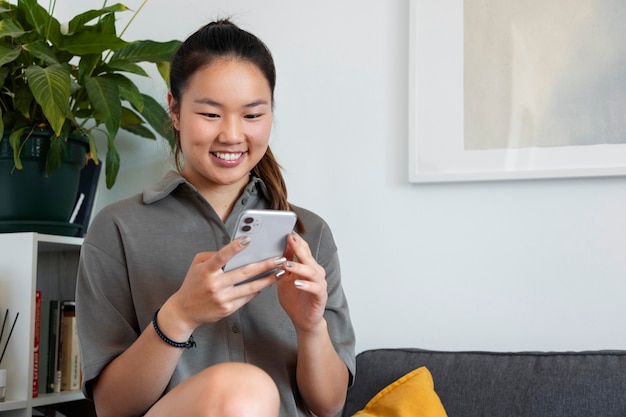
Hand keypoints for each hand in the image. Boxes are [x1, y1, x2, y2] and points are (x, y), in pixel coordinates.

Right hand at [163, 238, 284, 336]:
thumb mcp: (196, 265)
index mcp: (206, 271)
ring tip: (279, 272)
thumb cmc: (192, 285)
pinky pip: (246, 297)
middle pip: (244, 272)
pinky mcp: (228, 309)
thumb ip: (212, 256)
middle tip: (278, 259)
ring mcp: (222, 298)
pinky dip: (257, 290)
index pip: (221, 256)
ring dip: (267, 279)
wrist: (184, 311)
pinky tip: (265, 284)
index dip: (234, 247)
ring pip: (250, 287)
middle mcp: (215, 285)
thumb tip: (232, 250)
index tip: (248, 239)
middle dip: (264, 265)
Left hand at [277, 233, 327, 332]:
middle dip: (299, 247)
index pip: (303, 250)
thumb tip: (277, 250)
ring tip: (288, 264)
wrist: (303, 320)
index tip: (287, 232)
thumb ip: (283, 265)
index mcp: (306, 266)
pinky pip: (315, 288)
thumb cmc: (295, 299)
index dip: (296, 241)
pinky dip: (306, 285)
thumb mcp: (285, 279)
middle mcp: (315, 272)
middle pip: (308, 257)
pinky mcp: (320, 295)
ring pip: (311, 271)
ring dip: (300, 266)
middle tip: (290, 239)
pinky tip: (297, 283)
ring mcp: (319, 283)